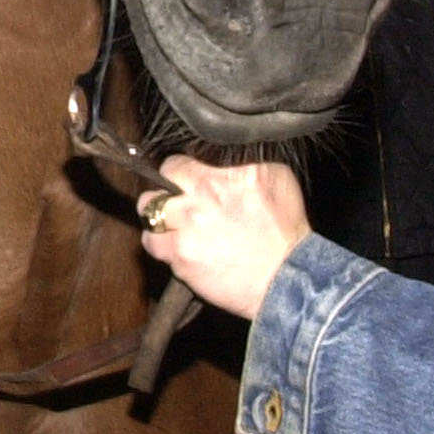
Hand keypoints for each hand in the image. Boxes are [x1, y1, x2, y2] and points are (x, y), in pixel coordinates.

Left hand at [138, 157, 310, 319]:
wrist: (286, 277)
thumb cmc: (285, 229)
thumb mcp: (276, 178)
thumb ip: (243, 163)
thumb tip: (222, 157)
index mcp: (219, 177)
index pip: (176, 163)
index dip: (179, 172)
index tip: (185, 181)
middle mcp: (200, 198)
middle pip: (156, 184)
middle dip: (162, 193)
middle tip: (175, 203)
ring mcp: (187, 228)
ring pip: (148, 213)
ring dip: (159, 219)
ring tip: (174, 226)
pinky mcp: (180, 257)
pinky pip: (152, 245)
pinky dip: (161, 245)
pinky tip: (179, 248)